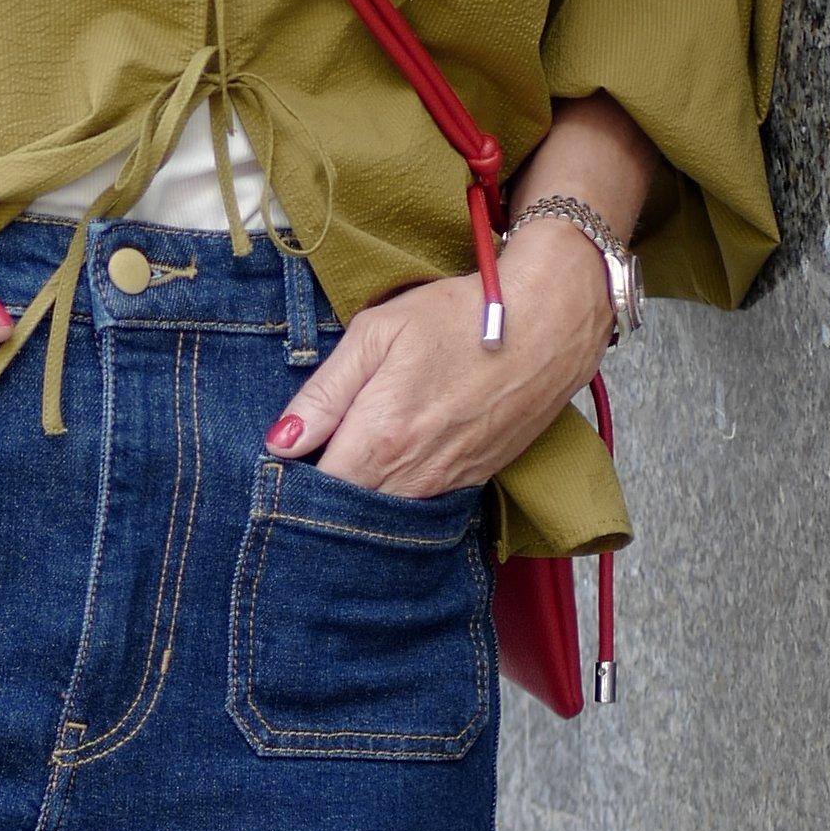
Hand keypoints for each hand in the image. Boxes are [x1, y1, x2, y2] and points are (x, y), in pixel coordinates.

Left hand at [266, 213, 611, 496]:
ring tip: (345, 463)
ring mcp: (445, 485)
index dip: (290, 480)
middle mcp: (412, 475)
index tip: (281, 460)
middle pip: (346, 511)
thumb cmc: (459, 316)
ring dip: (358, 498)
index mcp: (379, 438)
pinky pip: (419, 506)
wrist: (549, 324)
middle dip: (320, 496)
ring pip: (382, 514)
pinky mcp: (472, 482)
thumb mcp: (377, 334)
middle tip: (306, 464)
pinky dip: (396, 496)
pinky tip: (390, 467)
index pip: (315, 490)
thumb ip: (324, 393)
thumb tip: (280, 442)